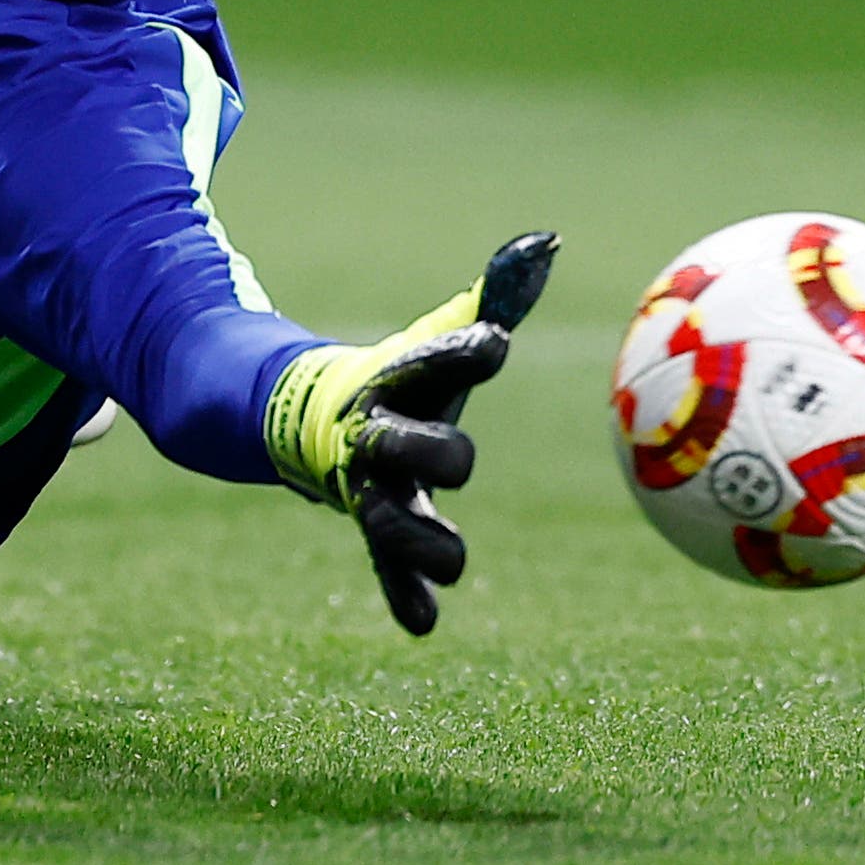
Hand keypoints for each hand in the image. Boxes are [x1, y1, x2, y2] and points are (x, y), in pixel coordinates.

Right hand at [263, 231, 557, 634]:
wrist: (315, 422)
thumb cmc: (406, 379)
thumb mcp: (442, 336)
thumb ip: (497, 294)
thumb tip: (549, 240)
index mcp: (399, 381)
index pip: (434, 361)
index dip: (464, 353)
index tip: (497, 345)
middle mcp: (380, 436)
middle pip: (403, 445)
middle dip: (431, 452)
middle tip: (461, 462)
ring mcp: (372, 488)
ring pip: (390, 519)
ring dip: (420, 542)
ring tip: (456, 564)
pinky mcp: (376, 531)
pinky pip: (385, 566)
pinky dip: (402, 593)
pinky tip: (423, 623)